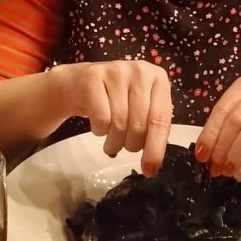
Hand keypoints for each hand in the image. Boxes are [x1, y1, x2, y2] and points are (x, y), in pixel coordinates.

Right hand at [54, 60, 172, 176]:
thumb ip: (153, 130)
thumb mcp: (141, 109)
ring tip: (112, 140)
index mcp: (158, 78)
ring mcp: (116, 71)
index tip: (150, 170)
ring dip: (114, 142)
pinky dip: (99, 131)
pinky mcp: (93, 77)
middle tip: (126, 147)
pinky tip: (99, 126)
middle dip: (131, 145)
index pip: (161, 118)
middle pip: (139, 124)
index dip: (155, 148)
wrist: (78, 83)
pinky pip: (101, 119)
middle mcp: (140, 70)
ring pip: (119, 123)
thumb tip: (152, 168)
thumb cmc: (116, 100)